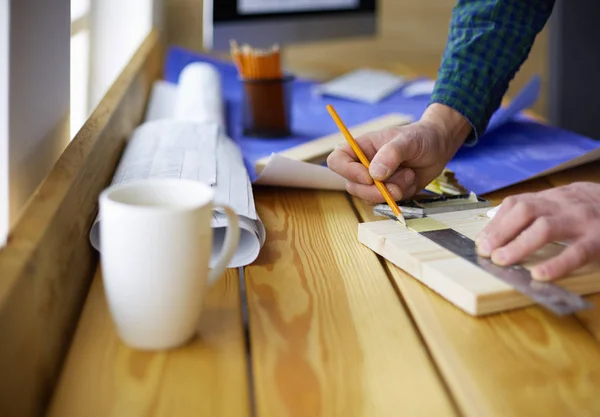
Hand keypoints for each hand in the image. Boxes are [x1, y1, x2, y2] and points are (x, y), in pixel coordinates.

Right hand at [327, 103, 471, 203]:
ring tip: (409, 175)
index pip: (337, 161)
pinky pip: (387, 202)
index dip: (347, 172)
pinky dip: (401, 195)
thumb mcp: (407, 141)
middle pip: (352, 186)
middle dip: (374, 191)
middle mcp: (363, 166)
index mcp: (360, 148)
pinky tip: (411, 180)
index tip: (369, 177)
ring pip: (370, 197)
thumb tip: (375, 174)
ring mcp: (374, 181)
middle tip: (394, 188)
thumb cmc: (420, 137)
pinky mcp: (387, 192)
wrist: (438, 148)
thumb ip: (391, 154)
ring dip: (392, 191)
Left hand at [476, 182, 599, 280]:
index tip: (481, 242)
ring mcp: (582, 221)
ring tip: (502, 261)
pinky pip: (575, 252)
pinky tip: (539, 275)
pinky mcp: (599, 239)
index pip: (516, 204)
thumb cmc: (591, 210)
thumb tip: (496, 223)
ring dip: (519, 245)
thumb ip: (535, 211)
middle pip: (525, 211)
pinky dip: (556, 264)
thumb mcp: (563, 202)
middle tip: (486, 252)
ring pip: (545, 227)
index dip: (496, 223)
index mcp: (553, 198)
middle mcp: (564, 205)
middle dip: (501, 232)